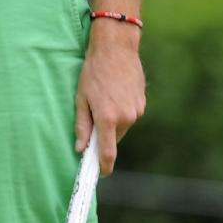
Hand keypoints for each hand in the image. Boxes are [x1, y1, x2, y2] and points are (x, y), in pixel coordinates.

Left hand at [74, 26, 145, 174]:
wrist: (116, 48)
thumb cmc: (93, 71)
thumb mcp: (81, 98)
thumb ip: (81, 125)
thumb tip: (80, 148)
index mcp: (107, 118)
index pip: (107, 153)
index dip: (104, 166)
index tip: (100, 173)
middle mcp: (125, 117)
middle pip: (113, 139)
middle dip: (103, 135)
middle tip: (93, 117)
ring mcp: (136, 110)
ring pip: (122, 127)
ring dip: (113, 122)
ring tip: (104, 99)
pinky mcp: (142, 103)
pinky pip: (130, 115)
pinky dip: (122, 112)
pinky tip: (114, 94)